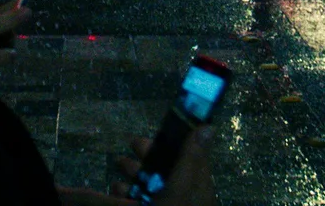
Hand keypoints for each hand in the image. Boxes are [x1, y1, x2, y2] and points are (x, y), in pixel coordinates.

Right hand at [58, 128, 215, 205]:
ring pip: (153, 186)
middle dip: (149, 155)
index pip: (191, 155)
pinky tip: (116, 190)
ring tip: (118, 165)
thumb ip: (190, 159)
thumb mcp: (181, 187)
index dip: (176, 140)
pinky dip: (129, 195)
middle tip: (131, 144)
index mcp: (198, 185)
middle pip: (168, 168)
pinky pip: (141, 202)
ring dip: (135, 174)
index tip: (162, 126)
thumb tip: (208, 126)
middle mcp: (185, 196)